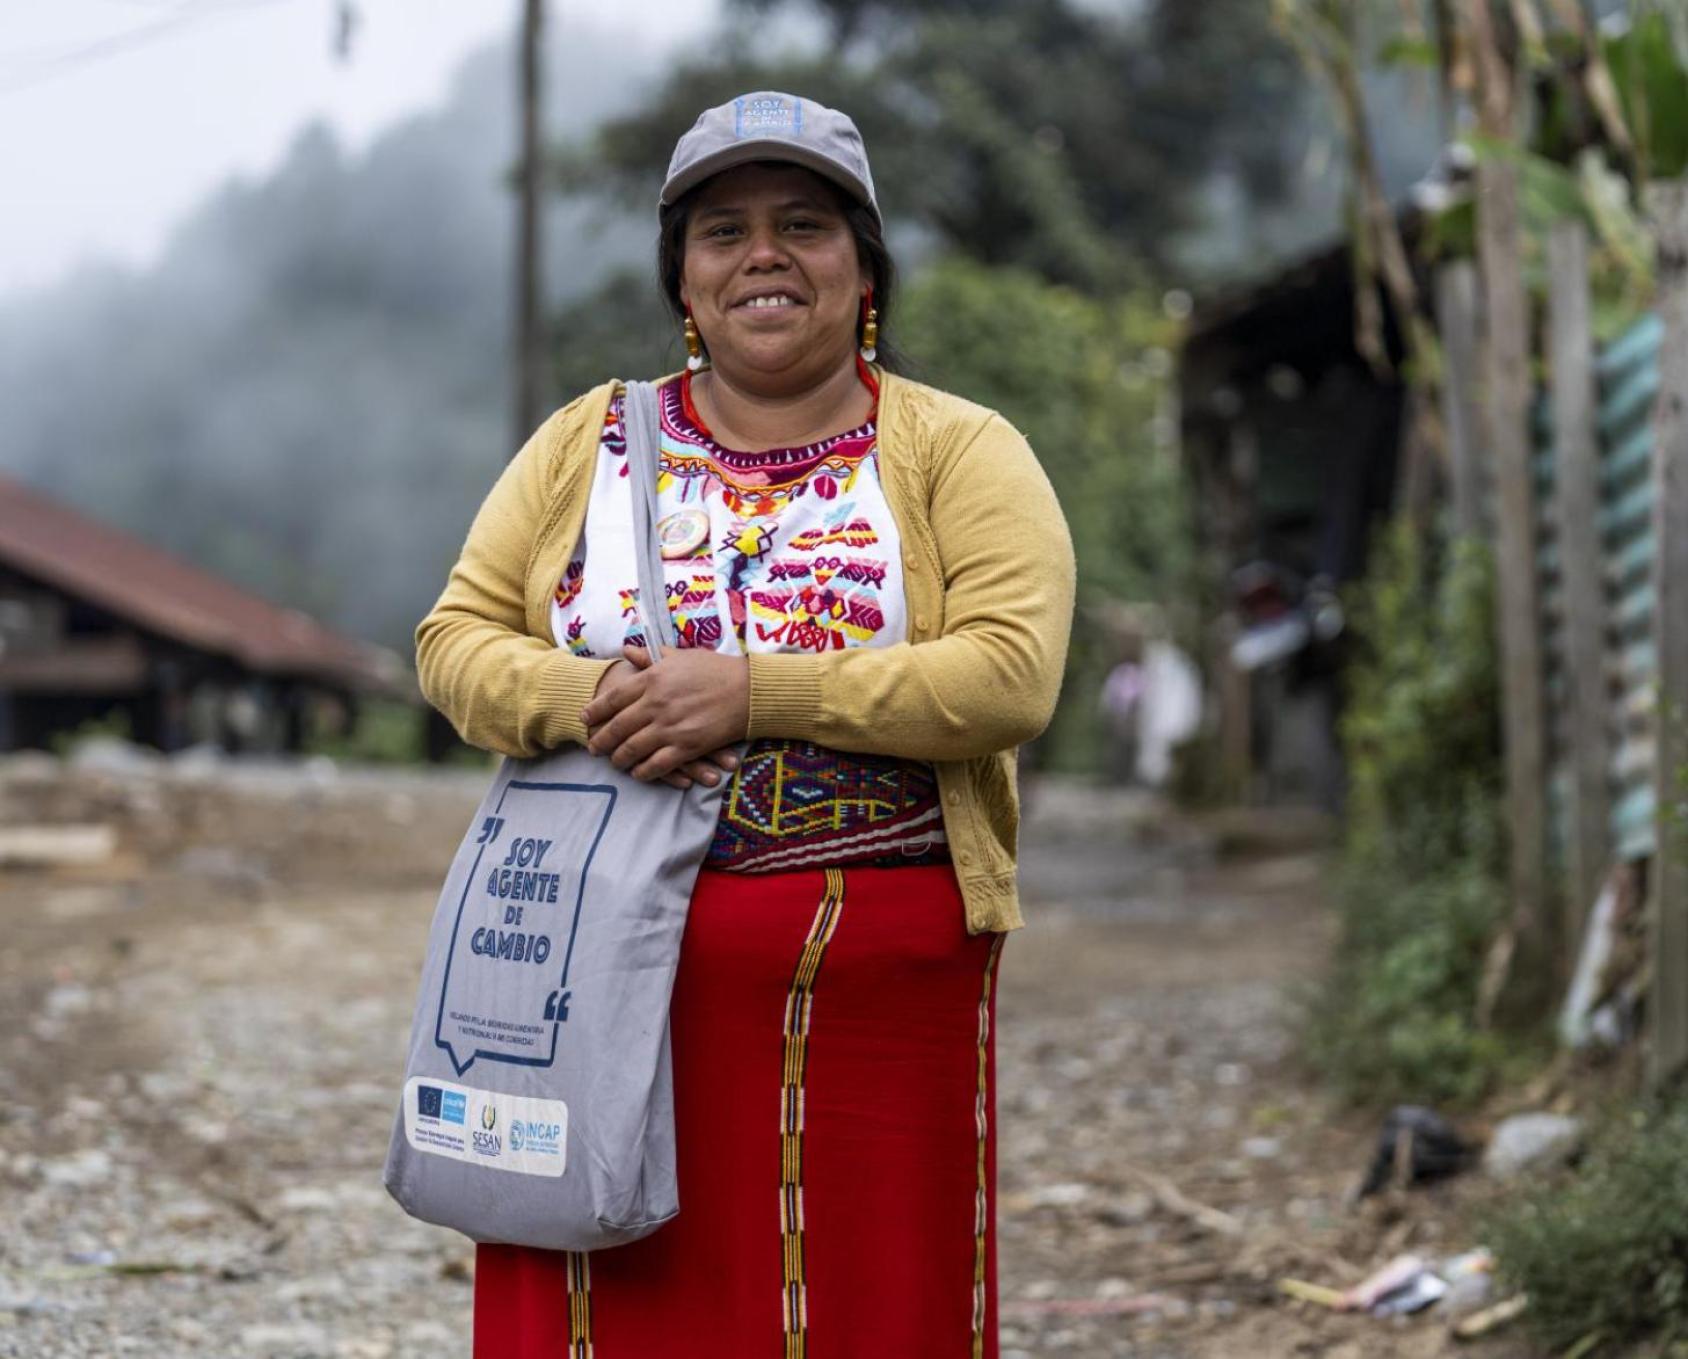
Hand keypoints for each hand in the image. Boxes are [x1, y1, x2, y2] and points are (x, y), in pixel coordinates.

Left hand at [582, 644, 749, 782]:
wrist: (748, 690)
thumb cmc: (716, 669)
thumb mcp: (682, 657)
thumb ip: (651, 656)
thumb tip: (627, 651)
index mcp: (652, 679)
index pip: (613, 698)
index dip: (595, 711)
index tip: (585, 719)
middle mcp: (655, 704)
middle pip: (617, 727)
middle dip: (601, 740)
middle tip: (593, 747)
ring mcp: (669, 727)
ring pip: (632, 749)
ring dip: (619, 759)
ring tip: (614, 762)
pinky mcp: (686, 746)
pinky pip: (656, 765)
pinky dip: (643, 772)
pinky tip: (639, 773)